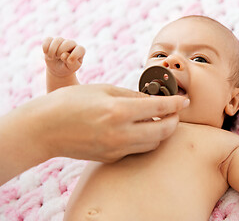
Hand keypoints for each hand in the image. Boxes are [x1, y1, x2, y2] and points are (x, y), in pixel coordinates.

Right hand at [1, 84, 188, 171]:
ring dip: (161, 131)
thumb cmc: (71, 102)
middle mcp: (121, 133)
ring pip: (153, 143)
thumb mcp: (104, 89)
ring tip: (159, 119)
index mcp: (119, 111)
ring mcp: (116, 148)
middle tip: (175, 112)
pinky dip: (146, 139)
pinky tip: (141, 128)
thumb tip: (152, 100)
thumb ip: (132, 96)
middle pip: (163, 131)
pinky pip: (137, 149)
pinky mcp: (111, 157)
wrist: (45, 128)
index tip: (184, 100)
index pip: (160, 107)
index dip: (176, 103)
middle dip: (174, 121)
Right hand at [42, 37, 84, 76]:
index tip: (69, 62)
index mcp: (80, 51)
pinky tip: (46, 53)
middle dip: (61, 52)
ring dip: (52, 50)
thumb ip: (72, 63)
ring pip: (57, 40)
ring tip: (52, 57)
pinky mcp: (52, 41)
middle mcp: (72, 44)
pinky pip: (48, 39)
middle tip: (58, 58)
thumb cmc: (67, 68)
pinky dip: (46, 47)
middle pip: (68, 43)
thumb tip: (64, 55)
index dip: (74, 55)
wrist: (58, 68)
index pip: (80, 49)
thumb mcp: (72, 68)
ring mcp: (62, 41)